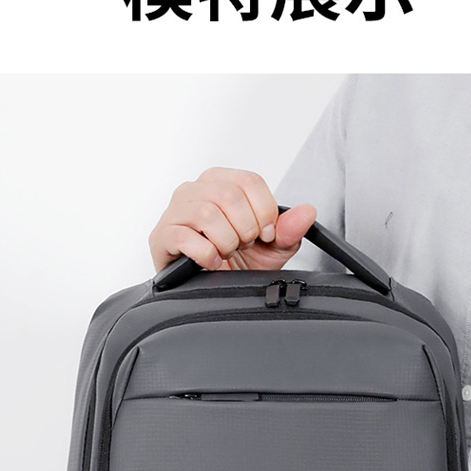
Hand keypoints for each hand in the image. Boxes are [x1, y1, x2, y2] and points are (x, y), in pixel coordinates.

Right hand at [149, 166, 316, 273]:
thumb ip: (289, 230)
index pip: (249, 181)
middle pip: (230, 195)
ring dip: (226, 242)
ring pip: (208, 214)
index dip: (265, 211)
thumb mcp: (270, 249)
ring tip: (226, 254)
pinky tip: (212, 262)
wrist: (210, 289)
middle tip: (243, 246)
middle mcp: (195, 190)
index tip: (266, 234)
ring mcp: (175, 211)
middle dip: (246, 229)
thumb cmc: (236, 263)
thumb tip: (308, 212)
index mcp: (220, 182)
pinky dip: (206, 254)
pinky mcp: (162, 235)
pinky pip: (186, 237)